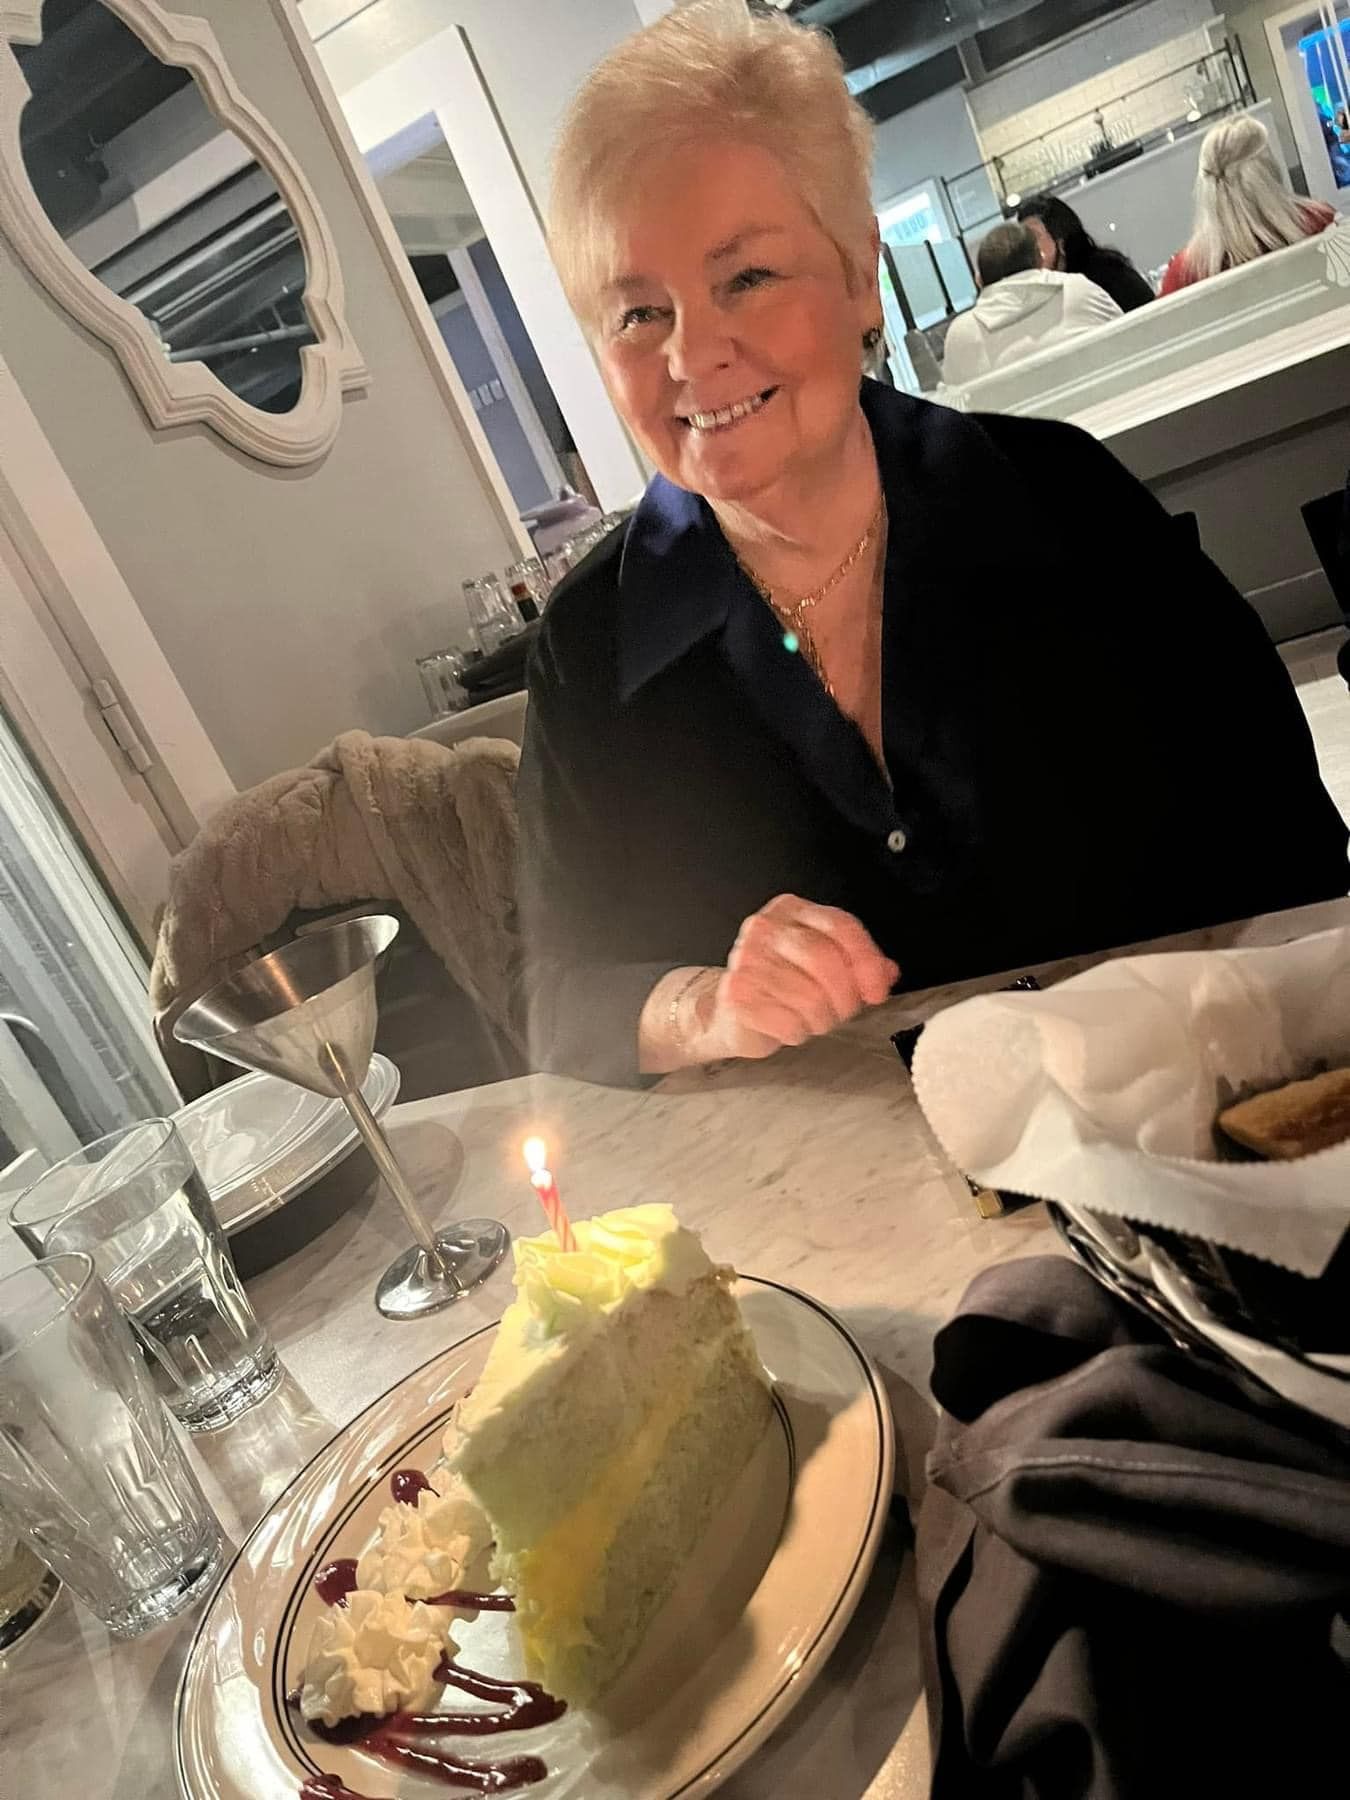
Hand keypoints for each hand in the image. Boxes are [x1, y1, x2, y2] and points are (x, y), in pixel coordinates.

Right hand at [705, 895, 898, 1060]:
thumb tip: (886, 973)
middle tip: (844, 1011)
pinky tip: (789, 1026)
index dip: (867, 960)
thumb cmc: (783, 986)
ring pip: (810, 997)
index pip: (841, 925)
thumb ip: (859, 964)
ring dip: (821, 1019)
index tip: (878, 991)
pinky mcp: (737, 995)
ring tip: (812, 1019)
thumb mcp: (825, 965)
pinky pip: (788, 1021)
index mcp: (791, 910)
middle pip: (825, 958)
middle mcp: (765, 927)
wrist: (731, 1012)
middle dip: (846, 995)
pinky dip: (797, 1032)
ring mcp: (746, 959)